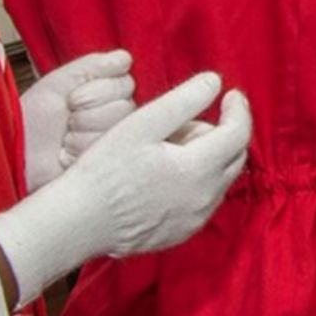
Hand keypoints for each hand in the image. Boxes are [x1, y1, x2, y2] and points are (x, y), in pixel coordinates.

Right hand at [0, 72, 251, 304]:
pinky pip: (204, 200)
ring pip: (220, 179)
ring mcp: (194, 220)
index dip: (239, 109)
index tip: (230, 93)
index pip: (239, 133)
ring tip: (168, 147)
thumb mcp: (141, 124)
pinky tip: (164, 174)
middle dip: (221, 132)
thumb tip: (215, 82)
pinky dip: (197, 181)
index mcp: (199, 170)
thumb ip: (184, 100)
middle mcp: (205, 200)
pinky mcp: (181, 233)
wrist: (76, 222)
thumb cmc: (104, 170)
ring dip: (209, 157)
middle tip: (185, 122)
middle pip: (235, 157)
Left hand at [19, 49, 136, 190]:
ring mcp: (111, 144)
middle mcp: (115, 119)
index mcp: (108, 96)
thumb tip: (125, 58)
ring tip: (64, 140)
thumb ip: (93, 66)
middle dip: (88, 113)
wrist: (13, 154)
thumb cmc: (30, 121)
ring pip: (115, 130)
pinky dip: (78, 153)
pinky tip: (66, 156)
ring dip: (81, 134)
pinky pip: (103, 152)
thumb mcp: (58, 83)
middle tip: (67, 120)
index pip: (127, 82)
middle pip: (125, 107)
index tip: (72, 99)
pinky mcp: (104, 167)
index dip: (97, 90)